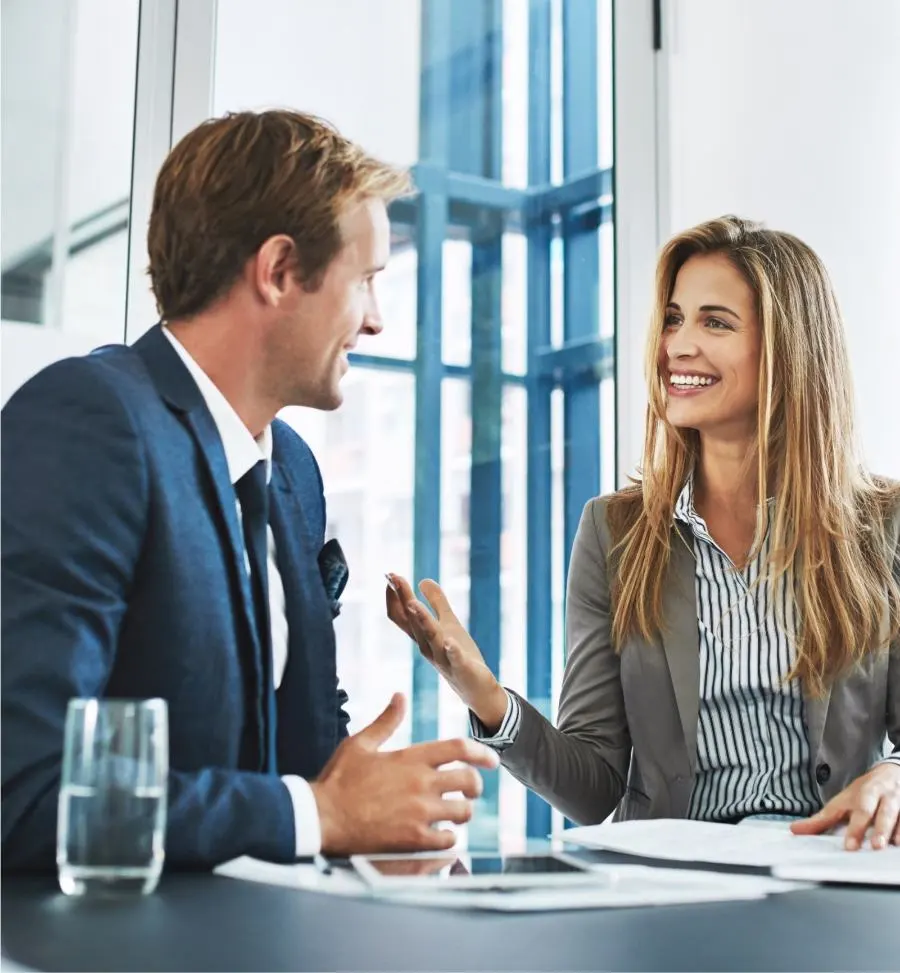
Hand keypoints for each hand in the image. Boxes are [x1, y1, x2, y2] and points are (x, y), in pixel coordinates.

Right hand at [310, 693, 498, 855]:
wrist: (321, 818)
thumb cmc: (338, 779)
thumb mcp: (360, 743)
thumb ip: (386, 721)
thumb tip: (399, 697)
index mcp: (411, 758)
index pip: (459, 748)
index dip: (481, 752)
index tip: (492, 759)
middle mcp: (421, 783)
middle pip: (469, 781)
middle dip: (475, 786)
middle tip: (470, 791)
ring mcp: (420, 813)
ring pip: (463, 812)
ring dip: (461, 813)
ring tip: (453, 815)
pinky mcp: (414, 839)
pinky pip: (448, 841)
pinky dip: (448, 840)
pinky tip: (439, 837)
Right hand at [385, 574, 507, 730]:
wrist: (475, 689)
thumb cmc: (458, 656)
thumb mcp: (448, 624)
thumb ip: (437, 602)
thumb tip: (423, 580)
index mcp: (423, 636)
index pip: (403, 615)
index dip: (396, 596)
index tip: (390, 574)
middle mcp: (428, 647)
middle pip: (413, 621)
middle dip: (404, 599)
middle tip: (394, 579)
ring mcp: (443, 658)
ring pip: (430, 637)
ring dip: (421, 620)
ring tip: (413, 603)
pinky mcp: (462, 668)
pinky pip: (455, 659)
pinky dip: (452, 651)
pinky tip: (450, 642)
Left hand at [790, 762, 899, 849]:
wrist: (893, 771)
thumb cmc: (864, 792)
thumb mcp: (842, 802)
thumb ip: (821, 819)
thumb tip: (794, 830)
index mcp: (856, 796)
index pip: (850, 811)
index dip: (851, 829)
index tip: (850, 847)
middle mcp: (876, 796)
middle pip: (872, 809)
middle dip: (874, 826)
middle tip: (874, 845)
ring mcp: (894, 800)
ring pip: (894, 813)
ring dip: (893, 829)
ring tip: (890, 845)